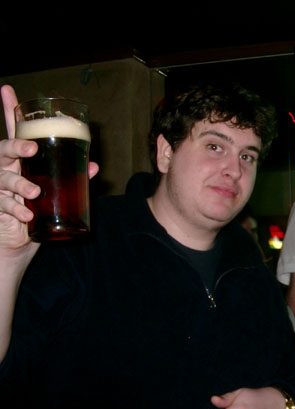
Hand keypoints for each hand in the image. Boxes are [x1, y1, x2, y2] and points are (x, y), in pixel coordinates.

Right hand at [0, 85, 98, 250]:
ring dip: (19, 184)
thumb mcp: (59, 190)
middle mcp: (6, 169)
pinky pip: (3, 205)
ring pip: (2, 178)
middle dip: (15, 145)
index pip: (14, 131)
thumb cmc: (39, 209)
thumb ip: (74, 176)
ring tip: (34, 192)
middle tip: (31, 149)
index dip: (9, 109)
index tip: (7, 89)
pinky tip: (27, 216)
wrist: (22, 241)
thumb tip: (93, 166)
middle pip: (3, 149)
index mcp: (21, 159)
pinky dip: (16, 210)